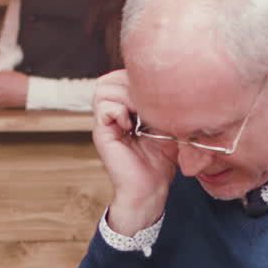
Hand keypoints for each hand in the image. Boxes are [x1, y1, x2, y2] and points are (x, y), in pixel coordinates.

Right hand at [91, 70, 175, 233]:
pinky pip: (104, 108)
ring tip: (139, 114)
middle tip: (146, 103)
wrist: (151, 190)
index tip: (153, 94)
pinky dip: (119, 111)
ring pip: (103, 89)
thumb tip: (166, 85)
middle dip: (129, 84)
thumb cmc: (160, 163)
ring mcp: (105, 124)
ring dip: (124, 96)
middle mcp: (112, 115)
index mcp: (125, 111)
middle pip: (108, 80)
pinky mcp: (102, 134)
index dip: (133, 78)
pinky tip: (132, 125)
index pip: (119, 78)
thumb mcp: (165, 127)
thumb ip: (160, 106)